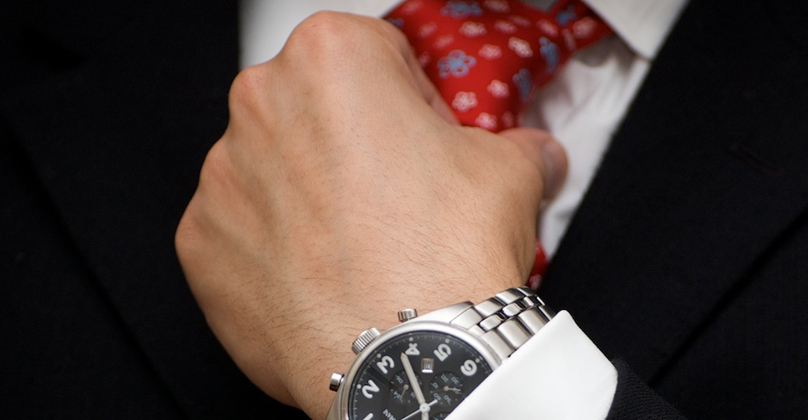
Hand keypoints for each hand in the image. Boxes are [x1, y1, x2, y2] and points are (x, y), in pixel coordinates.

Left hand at [175, 11, 566, 418]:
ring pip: (276, 168)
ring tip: (362, 245)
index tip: (423, 137)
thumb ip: (515, 145)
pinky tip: (322, 276)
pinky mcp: (201, 245)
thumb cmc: (447, 256)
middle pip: (317, 108)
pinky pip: (243, 230)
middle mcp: (262, 105)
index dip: (410, 100)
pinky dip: (276, 248)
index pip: (375, 56)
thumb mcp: (511, 173)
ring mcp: (223, 177)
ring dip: (312, 194)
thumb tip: (532, 155)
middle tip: (399, 196)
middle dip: (356, 143)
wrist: (410, 360)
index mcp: (332, 58)